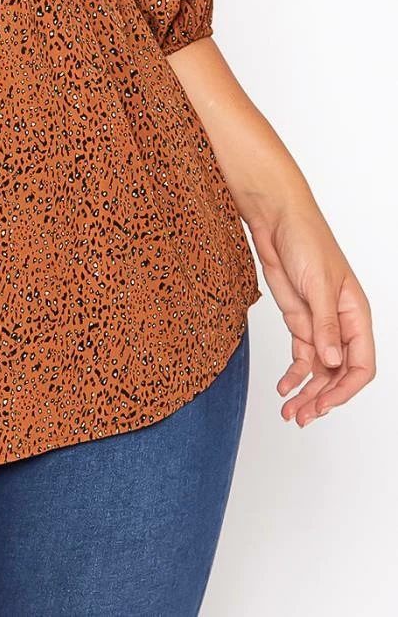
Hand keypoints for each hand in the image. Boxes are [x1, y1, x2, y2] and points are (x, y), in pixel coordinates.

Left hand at [246, 200, 375, 425]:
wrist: (276, 219)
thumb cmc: (306, 240)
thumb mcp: (317, 284)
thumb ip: (325, 325)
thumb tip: (333, 362)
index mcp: (356, 315)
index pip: (361, 365)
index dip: (345, 390)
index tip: (324, 405)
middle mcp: (341, 324)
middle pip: (339, 374)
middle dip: (323, 398)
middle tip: (302, 418)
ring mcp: (318, 324)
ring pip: (319, 370)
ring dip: (307, 392)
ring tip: (291, 414)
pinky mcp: (298, 320)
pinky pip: (301, 356)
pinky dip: (294, 375)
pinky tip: (284, 388)